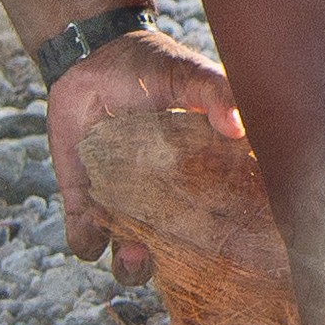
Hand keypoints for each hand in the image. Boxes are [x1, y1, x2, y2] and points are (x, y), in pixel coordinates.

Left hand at [44, 25, 238, 277]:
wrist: (93, 58)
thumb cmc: (153, 67)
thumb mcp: (189, 75)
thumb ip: (215, 94)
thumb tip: (239, 126)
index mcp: (200, 179)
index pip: (220, 222)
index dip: (227, 243)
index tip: (232, 247)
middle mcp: (164, 202)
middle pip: (176, 256)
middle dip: (175, 265)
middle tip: (173, 250)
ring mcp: (124, 207)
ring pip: (130, 260)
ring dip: (131, 266)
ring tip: (130, 251)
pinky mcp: (85, 202)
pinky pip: (85, 240)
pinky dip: (86, 239)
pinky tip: (90, 222)